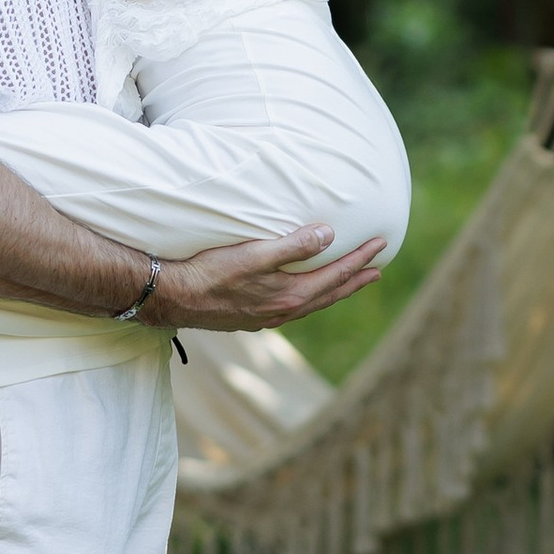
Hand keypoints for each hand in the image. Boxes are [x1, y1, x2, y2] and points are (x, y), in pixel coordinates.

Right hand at [154, 225, 384, 332]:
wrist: (172, 298)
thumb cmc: (209, 272)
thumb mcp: (253, 254)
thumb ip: (293, 246)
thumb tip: (329, 236)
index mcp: (290, 296)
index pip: (336, 275)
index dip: (360, 259)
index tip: (382, 245)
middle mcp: (284, 312)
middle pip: (331, 294)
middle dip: (355, 279)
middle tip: (378, 269)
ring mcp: (268, 318)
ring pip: (313, 304)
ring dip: (335, 291)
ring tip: (350, 282)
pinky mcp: (252, 318)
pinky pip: (295, 309)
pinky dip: (311, 298)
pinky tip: (304, 295)